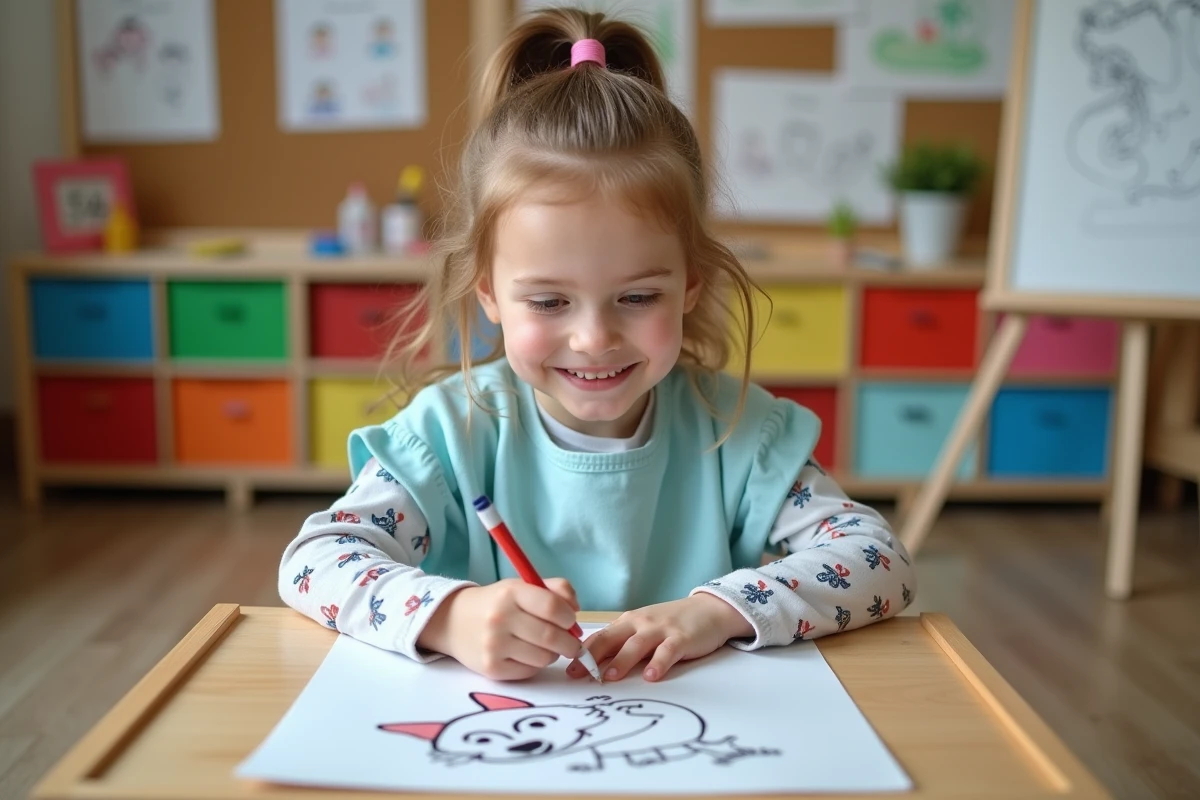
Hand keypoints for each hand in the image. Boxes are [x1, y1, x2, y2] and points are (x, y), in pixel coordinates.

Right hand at [417, 578, 583, 680]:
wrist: (453, 622)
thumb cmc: (496, 603)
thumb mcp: (521, 586)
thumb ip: (555, 590)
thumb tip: (576, 610)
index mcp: (510, 593)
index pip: (552, 606)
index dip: (569, 616)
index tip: (571, 620)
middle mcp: (500, 618)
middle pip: (551, 637)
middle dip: (570, 643)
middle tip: (572, 643)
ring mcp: (494, 645)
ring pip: (543, 657)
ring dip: (553, 654)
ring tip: (545, 646)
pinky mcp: (491, 669)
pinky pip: (529, 671)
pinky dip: (536, 665)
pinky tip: (528, 654)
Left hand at [567, 594, 752, 682]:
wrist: (709, 610)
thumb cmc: (672, 623)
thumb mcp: (644, 629)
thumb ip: (623, 644)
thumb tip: (595, 666)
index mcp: (628, 623)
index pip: (600, 637)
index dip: (583, 653)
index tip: (568, 669)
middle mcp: (641, 624)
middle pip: (612, 639)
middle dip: (593, 657)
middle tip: (578, 674)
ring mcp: (661, 630)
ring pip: (637, 645)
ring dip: (622, 661)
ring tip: (610, 677)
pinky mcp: (682, 638)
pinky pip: (668, 651)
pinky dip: (659, 663)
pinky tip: (651, 676)